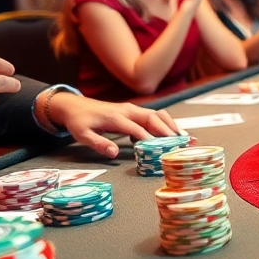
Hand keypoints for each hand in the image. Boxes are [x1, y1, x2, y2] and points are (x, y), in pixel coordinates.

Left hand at [45, 93, 177, 157]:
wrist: (74, 105)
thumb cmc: (79, 122)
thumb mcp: (82, 135)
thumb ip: (98, 143)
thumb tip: (114, 152)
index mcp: (116, 117)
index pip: (137, 128)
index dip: (149, 139)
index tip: (161, 150)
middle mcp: (128, 110)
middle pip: (153, 118)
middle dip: (167, 130)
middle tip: (180, 144)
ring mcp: (132, 109)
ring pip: (157, 114)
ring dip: (171, 125)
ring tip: (183, 138)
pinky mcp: (134, 110)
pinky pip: (154, 115)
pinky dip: (166, 123)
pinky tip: (172, 134)